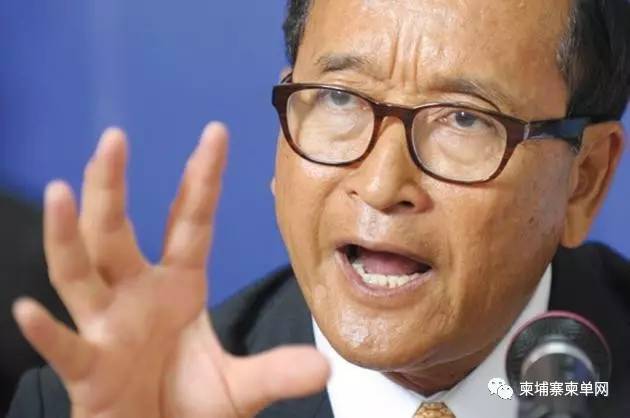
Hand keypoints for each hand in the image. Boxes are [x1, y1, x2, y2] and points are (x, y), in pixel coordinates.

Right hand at [13, 123, 329, 417]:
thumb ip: (275, 371)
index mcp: (179, 287)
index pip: (189, 222)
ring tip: (61, 192)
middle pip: (118, 233)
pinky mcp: (88, 371)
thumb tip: (325, 366)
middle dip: (114, 187)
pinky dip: (47, 332)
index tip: (213, 133)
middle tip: (113, 138)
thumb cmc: (188, 406)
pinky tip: (28, 310)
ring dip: (69, 235)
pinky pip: (66, 348)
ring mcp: (107, 329)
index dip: (200, 180)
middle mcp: (136, 296)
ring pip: (81, 273)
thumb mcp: (239, 387)